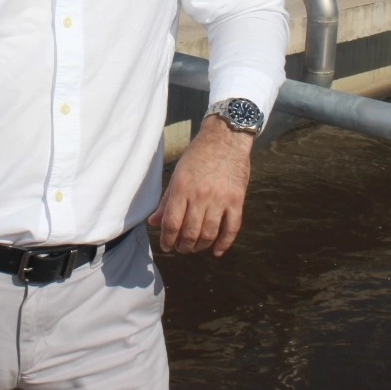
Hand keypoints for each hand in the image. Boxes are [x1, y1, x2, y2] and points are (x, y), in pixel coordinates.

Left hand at [148, 120, 252, 256]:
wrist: (226, 138)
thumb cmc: (198, 155)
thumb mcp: (177, 174)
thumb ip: (166, 200)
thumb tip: (153, 223)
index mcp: (182, 188)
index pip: (171, 223)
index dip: (167, 239)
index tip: (166, 246)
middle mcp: (200, 195)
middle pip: (190, 232)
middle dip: (183, 246)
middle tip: (180, 248)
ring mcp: (220, 199)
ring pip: (209, 234)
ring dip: (200, 246)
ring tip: (195, 247)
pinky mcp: (237, 200)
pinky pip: (232, 228)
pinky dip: (224, 243)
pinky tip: (217, 251)